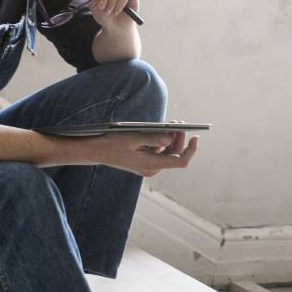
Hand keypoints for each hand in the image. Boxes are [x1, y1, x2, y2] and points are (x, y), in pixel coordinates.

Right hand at [83, 131, 197, 176]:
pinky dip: (162, 142)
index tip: (195, 136)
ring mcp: (148, 166)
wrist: (96, 151)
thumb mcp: (133, 137)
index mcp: (152, 165)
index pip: (180, 161)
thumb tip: (170, 138)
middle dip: (179, 139)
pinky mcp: (144, 162)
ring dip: (171, 139)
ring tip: (171, 124)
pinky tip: (161, 131)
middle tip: (178, 123)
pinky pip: (159, 152)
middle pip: (175, 155)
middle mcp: (152, 168)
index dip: (191, 150)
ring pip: (167, 153)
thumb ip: (153, 138)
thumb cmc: (113, 143)